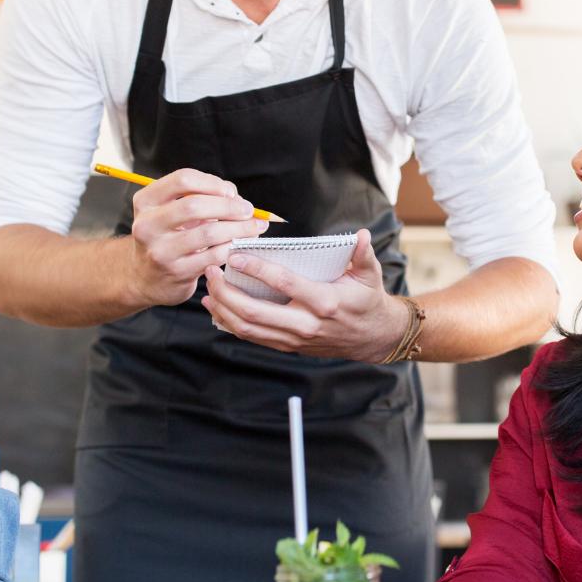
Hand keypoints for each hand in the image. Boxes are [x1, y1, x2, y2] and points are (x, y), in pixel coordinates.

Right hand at [127, 170, 269, 307]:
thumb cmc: (168, 236)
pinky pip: (214, 255)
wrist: (147, 278)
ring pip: (208, 232)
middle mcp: (147, 225)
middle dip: (229, 205)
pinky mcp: (177, 272)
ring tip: (255, 226)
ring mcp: (160, 250)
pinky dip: (233, 246)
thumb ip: (201, 197)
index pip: (182, 180)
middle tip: (248, 210)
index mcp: (146, 201)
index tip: (231, 191)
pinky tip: (243, 243)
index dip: (212, 182)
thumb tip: (236, 197)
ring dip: (239, 228)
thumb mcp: (173, 212)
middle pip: (194, 205)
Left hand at [201, 230, 406, 361]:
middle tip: (212, 271)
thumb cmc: (367, 301)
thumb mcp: (370, 275)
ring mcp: (294, 339)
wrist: (372, 338)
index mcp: (324, 302)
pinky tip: (217, 308)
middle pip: (254, 311)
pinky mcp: (288, 346)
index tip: (235, 256)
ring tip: (209, 288)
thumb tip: (361, 235)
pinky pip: (252, 337)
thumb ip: (363, 254)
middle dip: (226, 291)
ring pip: (247, 328)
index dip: (256, 269)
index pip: (283, 283)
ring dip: (222, 309)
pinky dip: (230, 323)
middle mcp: (305, 324)